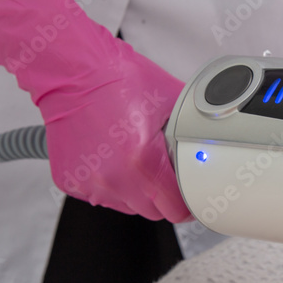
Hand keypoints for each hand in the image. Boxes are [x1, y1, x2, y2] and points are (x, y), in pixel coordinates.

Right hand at [0, 0, 189, 220]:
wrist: (73, 70)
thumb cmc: (117, 79)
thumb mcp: (172, 102)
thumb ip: (193, 133)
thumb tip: (211, 147)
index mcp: (142, 161)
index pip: (176, 209)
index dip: (187, 200)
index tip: (188, 192)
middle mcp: (114, 178)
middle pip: (153, 212)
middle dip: (162, 195)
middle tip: (161, 168)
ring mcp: (90, 182)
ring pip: (127, 206)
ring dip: (135, 190)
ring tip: (131, 155)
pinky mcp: (71, 181)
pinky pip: (101, 195)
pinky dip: (109, 182)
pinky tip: (109, 155)